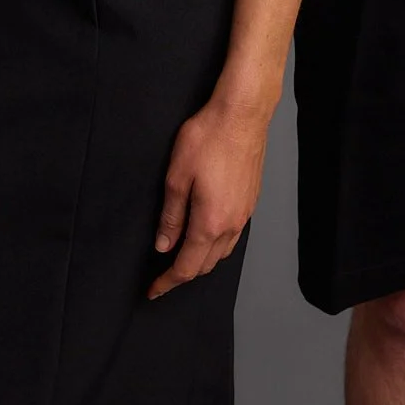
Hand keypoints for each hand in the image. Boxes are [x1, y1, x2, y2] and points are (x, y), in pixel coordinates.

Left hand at [148, 95, 268, 298]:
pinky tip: (205, 234)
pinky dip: (216, 245)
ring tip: (182, 257)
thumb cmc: (209, 138)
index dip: (168, 281)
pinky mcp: (250, 202)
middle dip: (183, 275)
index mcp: (210, 222)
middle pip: (206, 265)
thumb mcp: (177, 176)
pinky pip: (233, 236)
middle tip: (163, 276)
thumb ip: (171, 216)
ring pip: (221, 253)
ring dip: (201, 261)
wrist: (243, 115)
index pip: (186, 266)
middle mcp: (231, 224)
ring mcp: (244, 213)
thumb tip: (164, 244)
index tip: (153, 290)